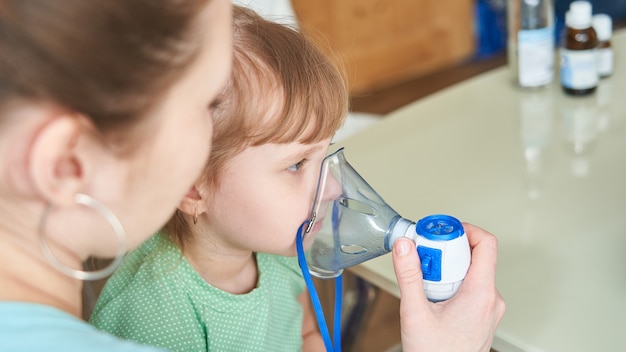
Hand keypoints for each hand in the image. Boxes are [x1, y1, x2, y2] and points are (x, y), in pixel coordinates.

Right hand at [392, 222, 504, 351]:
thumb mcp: (414, 312)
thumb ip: (408, 275)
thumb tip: (404, 246)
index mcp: (481, 294)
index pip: (486, 244)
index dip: (465, 229)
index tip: (443, 231)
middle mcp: (491, 300)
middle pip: (476, 257)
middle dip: (448, 252)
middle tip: (426, 257)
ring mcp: (489, 309)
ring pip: (473, 273)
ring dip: (449, 270)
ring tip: (427, 282)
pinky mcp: (483, 316)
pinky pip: (472, 288)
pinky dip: (453, 284)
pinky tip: (434, 296)